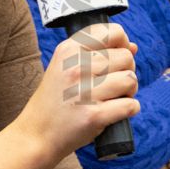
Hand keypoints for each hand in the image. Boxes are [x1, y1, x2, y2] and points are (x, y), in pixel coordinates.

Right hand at [11, 23, 138, 164]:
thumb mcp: (65, 68)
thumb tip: (134, 47)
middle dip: (127, 71)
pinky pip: (130, 105)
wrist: (35, 136)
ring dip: (129, 91)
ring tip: (113, 98)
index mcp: (69, 50)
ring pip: (130, 80)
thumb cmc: (55, 101)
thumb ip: (96, 54)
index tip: (118, 58)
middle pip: (127, 57)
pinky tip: (116, 113)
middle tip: (113, 86)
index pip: (113, 32)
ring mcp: (84, 91)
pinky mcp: (93, 116)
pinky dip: (130, 110)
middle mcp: (76, 66)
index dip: (123, 44)